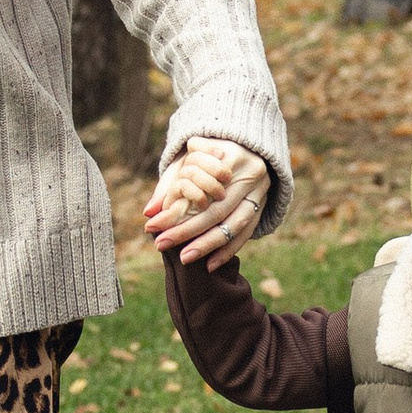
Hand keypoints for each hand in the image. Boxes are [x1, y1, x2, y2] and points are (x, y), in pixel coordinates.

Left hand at [146, 133, 269, 265]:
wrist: (249, 148)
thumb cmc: (210, 154)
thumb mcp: (189, 159)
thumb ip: (169, 184)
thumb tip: (149, 211)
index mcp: (232, 156)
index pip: (201, 189)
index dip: (175, 210)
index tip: (152, 226)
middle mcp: (250, 174)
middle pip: (216, 210)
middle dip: (187, 231)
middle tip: (161, 245)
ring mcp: (260, 192)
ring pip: (234, 225)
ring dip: (208, 244)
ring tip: (184, 258)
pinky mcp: (262, 207)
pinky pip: (246, 233)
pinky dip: (228, 250)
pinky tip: (210, 265)